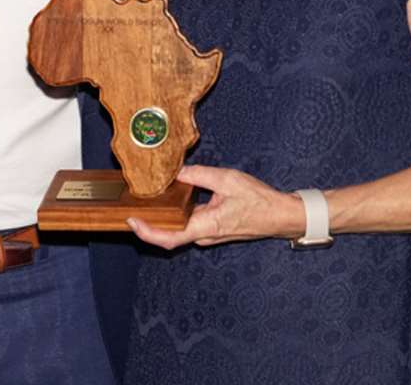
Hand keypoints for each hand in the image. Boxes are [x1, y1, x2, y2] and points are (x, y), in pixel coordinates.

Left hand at [126, 164, 304, 248]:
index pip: (171, 237)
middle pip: (169, 236)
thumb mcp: (227, 180)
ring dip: (161, 221)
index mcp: (208, 226)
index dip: (148, 233)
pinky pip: (188, 226)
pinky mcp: (212, 230)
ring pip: (178, 232)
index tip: (131, 222)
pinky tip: (166, 203)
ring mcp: (209, 235)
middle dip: (148, 226)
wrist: (281, 216)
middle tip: (129, 210)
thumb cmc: (259, 200)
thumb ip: (198, 175)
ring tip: (143, 204)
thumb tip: (175, 172)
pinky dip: (174, 218)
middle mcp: (205, 236)